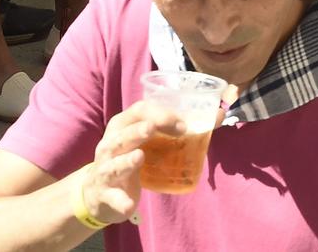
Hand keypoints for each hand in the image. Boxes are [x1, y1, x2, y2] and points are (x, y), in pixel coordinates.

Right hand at [80, 100, 188, 227]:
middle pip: (123, 135)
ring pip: (114, 164)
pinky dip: (120, 201)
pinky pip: (113, 197)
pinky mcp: (104, 194)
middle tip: (153, 128)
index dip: (159, 113)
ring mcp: (105, 170)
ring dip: (126, 161)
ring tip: (139, 157)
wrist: (98, 193)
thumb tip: (219, 115)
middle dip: (138, 131)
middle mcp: (110, 145)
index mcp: (123, 127)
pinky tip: (130, 205)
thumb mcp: (149, 142)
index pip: (138, 112)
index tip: (182, 122)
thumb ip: (179, 129)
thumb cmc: (131, 158)